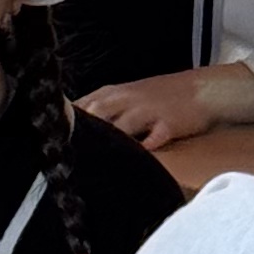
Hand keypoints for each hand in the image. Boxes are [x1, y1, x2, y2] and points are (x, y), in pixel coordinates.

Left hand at [78, 62, 253, 149]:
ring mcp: (148, 111)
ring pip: (121, 126)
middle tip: (62, 154)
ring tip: (91, 163)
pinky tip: (132, 163)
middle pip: (95, 114)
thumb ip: (102, 108)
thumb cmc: (163, 95)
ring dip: (107, 142)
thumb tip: (72, 123)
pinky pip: (153, 138)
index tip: (50, 138)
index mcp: (114, 93)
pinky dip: (142, 149)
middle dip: (79, 132)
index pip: (82, 105)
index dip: (65, 121)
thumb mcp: (128, 95)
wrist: (204, 89)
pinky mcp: (169, 124)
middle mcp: (127, 100)